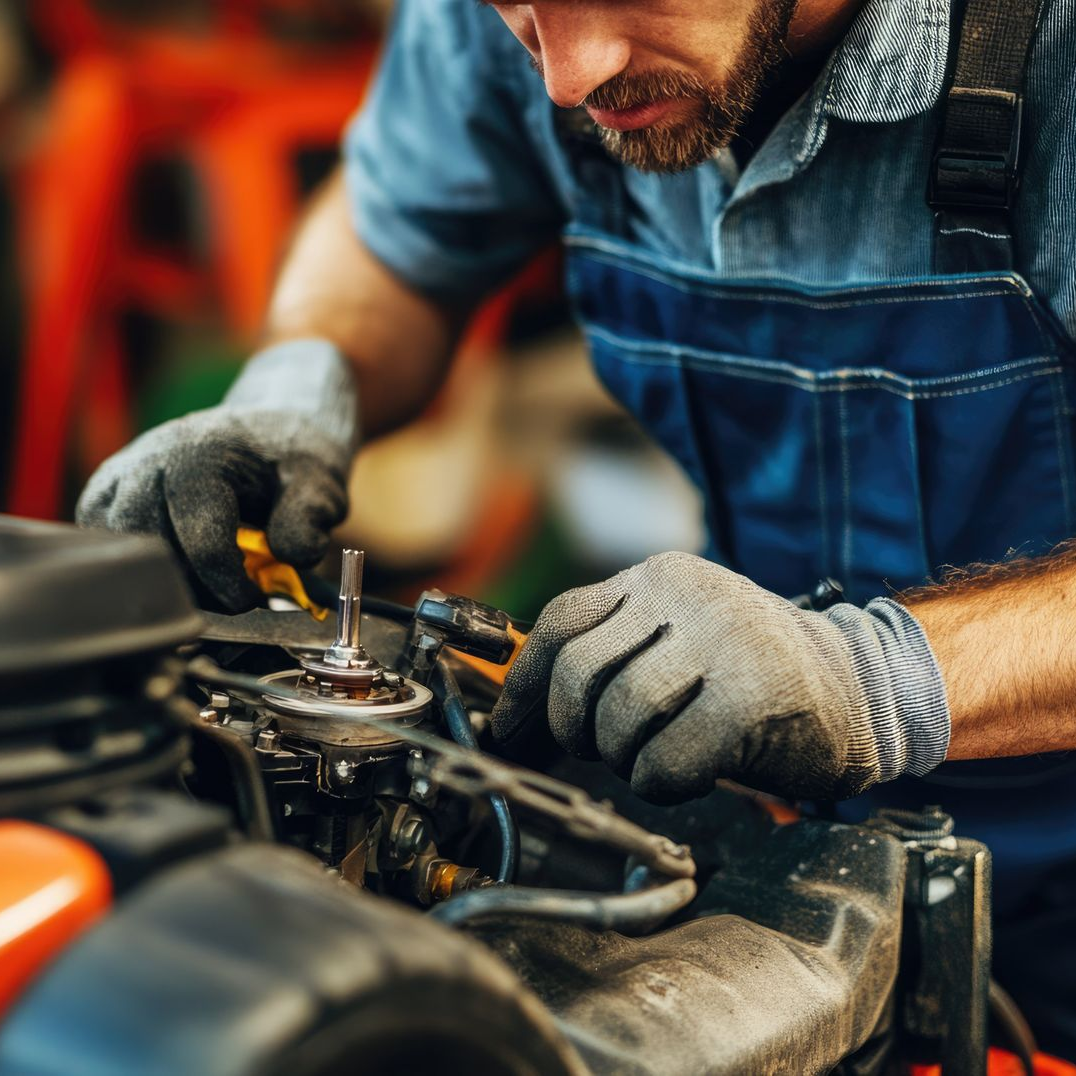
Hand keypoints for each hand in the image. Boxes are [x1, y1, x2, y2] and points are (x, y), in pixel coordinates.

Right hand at [77, 340, 358, 610]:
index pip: (201, 544)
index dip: (231, 587)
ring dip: (168, 582)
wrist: (267, 432)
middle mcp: (146, 462)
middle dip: (195, 588)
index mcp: (198, 455)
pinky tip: (184, 569)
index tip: (255, 598)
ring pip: (122, 557)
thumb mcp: (320, 482)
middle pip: (152, 555)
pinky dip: (146, 570)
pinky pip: (109, 551)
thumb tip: (291, 554)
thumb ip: (310, 516)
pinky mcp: (105, 498)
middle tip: (230, 595)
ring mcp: (118, 480)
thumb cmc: (291, 460)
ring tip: (209, 582)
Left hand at [491, 552, 949, 803]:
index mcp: (660, 577)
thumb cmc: (753, 675)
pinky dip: (659, 783)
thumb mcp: (678, 640)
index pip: (561, 622)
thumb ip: (609, 658)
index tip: (507, 727)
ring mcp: (722, 641)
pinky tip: (684, 775)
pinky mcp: (752, 697)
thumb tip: (519, 715)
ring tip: (653, 757)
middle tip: (596, 751)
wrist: (862, 688)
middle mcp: (686, 596)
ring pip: (617, 716)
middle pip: (578, 672)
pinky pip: (663, 760)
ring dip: (622, 758)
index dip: (524, 684)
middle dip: (571, 729)